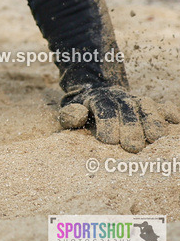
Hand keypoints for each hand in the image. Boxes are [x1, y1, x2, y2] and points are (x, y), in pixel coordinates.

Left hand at [58, 84, 179, 152]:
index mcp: (97, 99)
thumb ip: (71, 114)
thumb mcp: (71, 111)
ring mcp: (136, 100)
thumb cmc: (84, 111)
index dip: (108, 123)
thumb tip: (77, 114)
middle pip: (127, 109)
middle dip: (131, 127)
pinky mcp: (150, 106)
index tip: (109, 141)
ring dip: (152, 121)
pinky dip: (170, 112)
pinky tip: (176, 121)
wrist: (96, 93)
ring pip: (147, 106)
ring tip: (155, 138)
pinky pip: (163, 106)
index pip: (104, 109)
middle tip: (132, 147)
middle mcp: (119, 98)